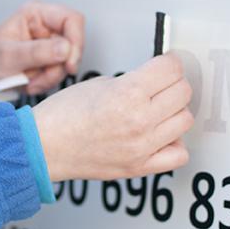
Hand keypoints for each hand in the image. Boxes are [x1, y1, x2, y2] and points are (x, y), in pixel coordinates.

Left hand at [0, 1, 84, 94]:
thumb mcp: (8, 55)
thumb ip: (37, 52)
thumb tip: (66, 49)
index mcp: (36, 13)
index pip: (71, 19)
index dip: (76, 41)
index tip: (69, 64)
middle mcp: (46, 25)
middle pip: (73, 44)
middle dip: (58, 67)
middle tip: (41, 79)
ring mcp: (49, 43)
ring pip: (67, 62)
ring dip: (50, 77)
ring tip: (29, 81)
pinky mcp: (50, 58)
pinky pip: (59, 72)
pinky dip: (46, 82)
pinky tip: (31, 82)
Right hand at [32, 54, 192, 180]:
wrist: (44, 146)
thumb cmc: (62, 116)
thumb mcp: (99, 83)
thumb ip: (131, 81)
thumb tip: (154, 81)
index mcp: (127, 93)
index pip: (172, 68)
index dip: (169, 62)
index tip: (166, 64)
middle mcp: (139, 120)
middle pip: (184, 92)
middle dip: (173, 84)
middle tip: (161, 85)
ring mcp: (142, 146)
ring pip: (185, 120)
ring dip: (174, 111)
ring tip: (158, 110)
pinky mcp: (140, 166)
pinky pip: (179, 154)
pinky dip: (174, 143)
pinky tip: (161, 136)